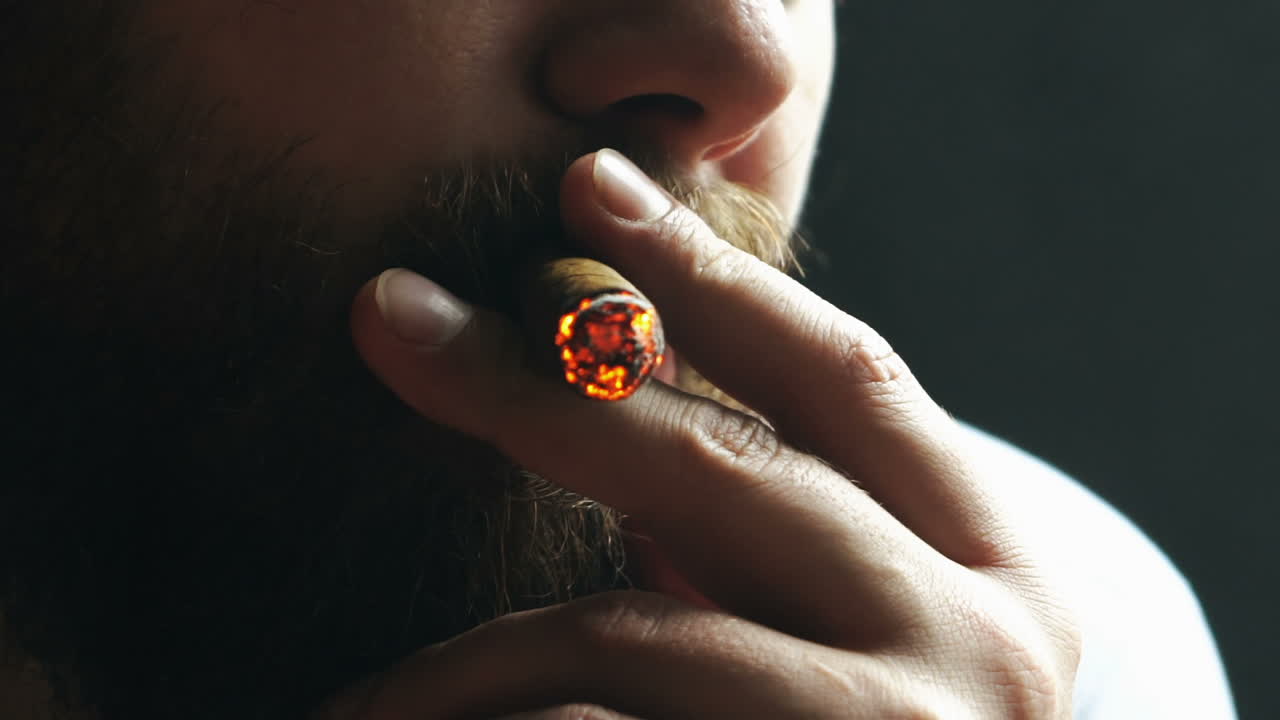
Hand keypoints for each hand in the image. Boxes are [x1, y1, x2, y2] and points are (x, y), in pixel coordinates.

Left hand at [340, 149, 1080, 717]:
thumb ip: (760, 519)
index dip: (710, 275)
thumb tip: (587, 368)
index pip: (842, 376)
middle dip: (538, 382)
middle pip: (723, 468)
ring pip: (631, 638)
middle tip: (388, 315)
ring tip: (353, 710)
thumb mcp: (838, 618)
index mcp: (992, 559)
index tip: (586, 189)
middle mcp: (982, 643)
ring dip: (460, 666)